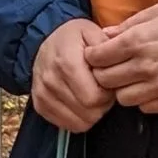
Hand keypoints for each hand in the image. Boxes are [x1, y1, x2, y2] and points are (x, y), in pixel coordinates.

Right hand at [31, 15, 114, 132]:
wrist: (46, 41)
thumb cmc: (74, 38)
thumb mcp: (92, 31)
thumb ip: (106, 47)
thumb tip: (116, 64)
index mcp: (66, 63)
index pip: (94, 98)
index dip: (108, 94)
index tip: (108, 83)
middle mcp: (51, 81)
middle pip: (89, 113)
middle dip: (102, 105)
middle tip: (102, 90)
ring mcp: (43, 95)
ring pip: (79, 123)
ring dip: (91, 113)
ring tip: (91, 95)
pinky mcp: (40, 106)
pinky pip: (67, 125)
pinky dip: (78, 118)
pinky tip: (80, 102)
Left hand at [84, 2, 157, 113]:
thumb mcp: (155, 13)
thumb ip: (127, 25)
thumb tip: (104, 36)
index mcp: (136, 41)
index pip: (98, 57)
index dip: (92, 57)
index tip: (95, 56)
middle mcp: (144, 66)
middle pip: (105, 80)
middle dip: (103, 74)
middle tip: (110, 68)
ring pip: (122, 98)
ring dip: (122, 90)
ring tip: (130, 79)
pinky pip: (145, 107)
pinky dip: (143, 99)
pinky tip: (148, 87)